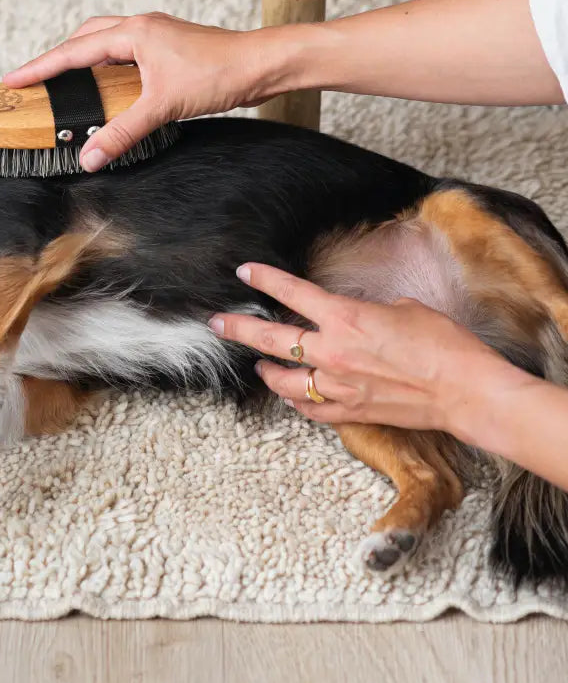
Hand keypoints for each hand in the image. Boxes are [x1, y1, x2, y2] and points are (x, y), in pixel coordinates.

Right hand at [3, 13, 283, 170]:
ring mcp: (156, 36)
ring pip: (106, 43)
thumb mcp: (164, 107)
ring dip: (83, 60)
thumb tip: (89, 157)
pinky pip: (125, 53)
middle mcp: (141, 27)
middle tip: (36, 81)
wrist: (263, 65)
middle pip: (85, 38)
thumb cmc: (220, 73)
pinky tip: (108, 87)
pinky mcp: (168, 49)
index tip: (13, 79)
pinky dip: (107, 67)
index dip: (40, 67)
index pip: (74, 51)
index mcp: (134, 33)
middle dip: (58, 59)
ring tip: (66, 84)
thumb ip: (122, 132)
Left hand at [209, 262, 516, 435]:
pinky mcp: (349, 411)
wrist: (465, 390)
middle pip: (271, 338)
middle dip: (239, 327)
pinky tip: (289, 395)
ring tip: (257, 365)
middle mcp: (332, 351)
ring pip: (283, 380)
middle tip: (217, 323)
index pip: (292, 292)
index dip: (265, 279)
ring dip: (266, 370)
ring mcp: (337, 385)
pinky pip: (308, 408)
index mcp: (345, 318)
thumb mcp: (404, 310)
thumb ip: (369, 312)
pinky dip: (295, 400)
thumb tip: (357, 319)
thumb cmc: (444, 344)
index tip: (244, 272)